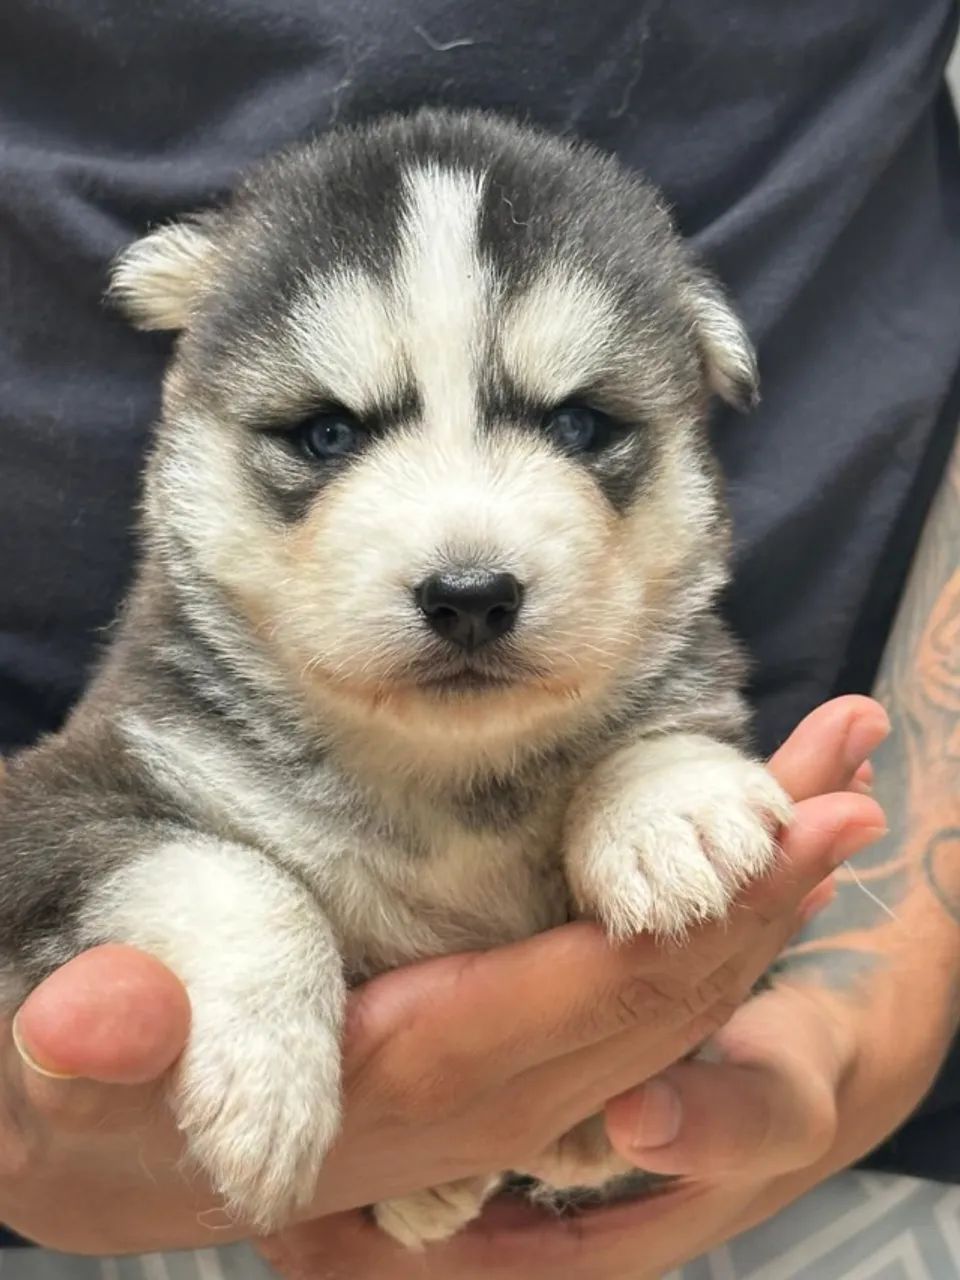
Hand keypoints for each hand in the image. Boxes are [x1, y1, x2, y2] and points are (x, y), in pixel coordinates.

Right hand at [0, 697, 882, 1254]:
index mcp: (413, 1080)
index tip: (805, 829)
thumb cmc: (106, 1085)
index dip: (703, 923)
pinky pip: (632, 984)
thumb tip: (100, 1025)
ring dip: (758, 892)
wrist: (119, 1138)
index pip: (594, 1004)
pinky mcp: (503, 1041)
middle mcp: (492, 1091)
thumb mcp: (79, 1066)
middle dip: (772, 888)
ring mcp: (511, 1075)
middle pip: (671, 996)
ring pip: (670, 994)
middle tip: (857, 771)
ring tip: (832, 783)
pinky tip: (743, 849)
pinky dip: (704, 914)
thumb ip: (102, 1045)